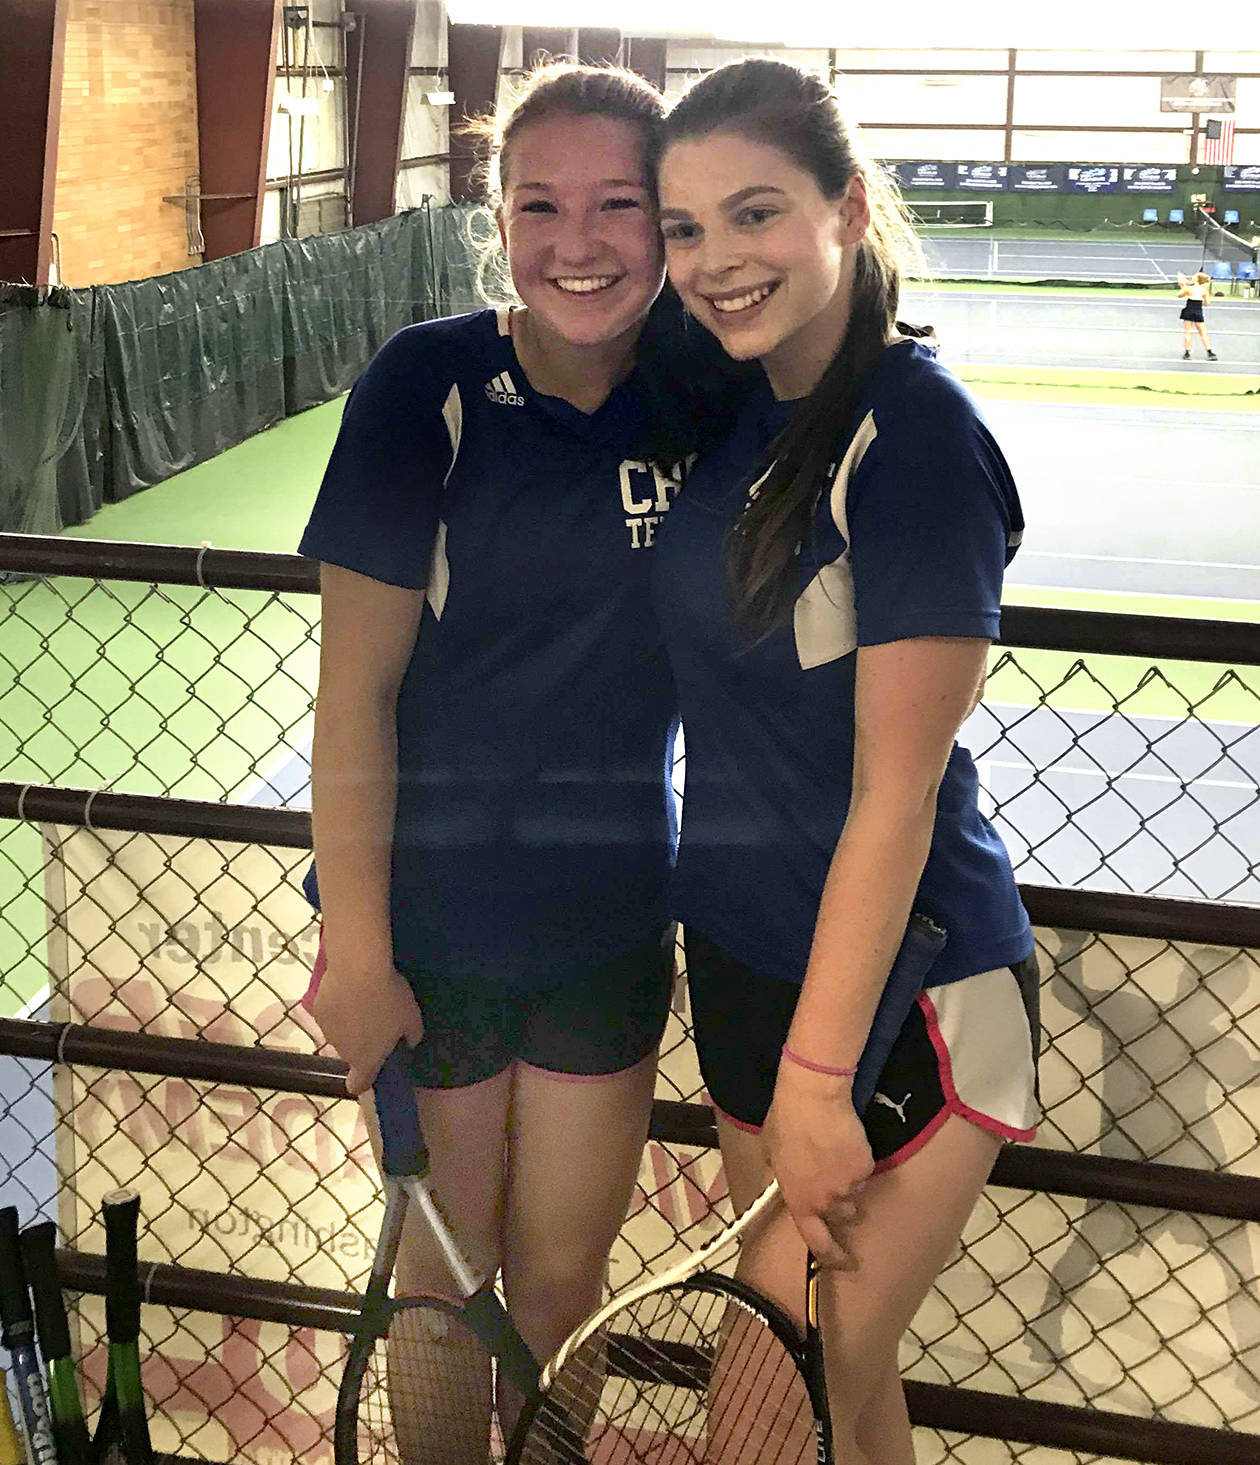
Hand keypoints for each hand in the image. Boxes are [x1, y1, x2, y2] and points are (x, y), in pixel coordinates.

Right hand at [312, 960, 423, 1095]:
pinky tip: (348, 987)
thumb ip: (411, 1036)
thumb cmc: (388, 999)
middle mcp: (342, 1051)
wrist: (358, 969)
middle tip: (378, 1018)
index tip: (372, 1068)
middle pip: (351, 1053)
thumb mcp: (412, 1018)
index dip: (363, 1080)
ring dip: (348, 1022)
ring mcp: (326, 1030)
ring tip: (362, 998)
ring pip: (339, 1032)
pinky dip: (337, 1004)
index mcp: (365, 1059)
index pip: (358, 1085)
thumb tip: (409, 1041)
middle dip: (362, 1041)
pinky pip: (330, 1012)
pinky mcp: (317, 1009)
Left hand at [762, 1058, 872, 1268]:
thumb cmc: (786, 1120)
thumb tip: (786, 1176)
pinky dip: (859, 1158)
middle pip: (843, 1215)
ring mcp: (847, 1185)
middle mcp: (825, 1201)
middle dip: (842, 1201)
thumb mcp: (772, 1152)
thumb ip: (783, 1174)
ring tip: (836, 1148)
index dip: (831, 1256)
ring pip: (855, 1190)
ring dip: (849, 1177)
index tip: (844, 1262)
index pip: (816, 1242)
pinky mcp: (864, 1167)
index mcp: (799, 1201)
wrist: (813, 1098)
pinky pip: (865, 1168)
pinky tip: (846, 1137)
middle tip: (836, 1176)